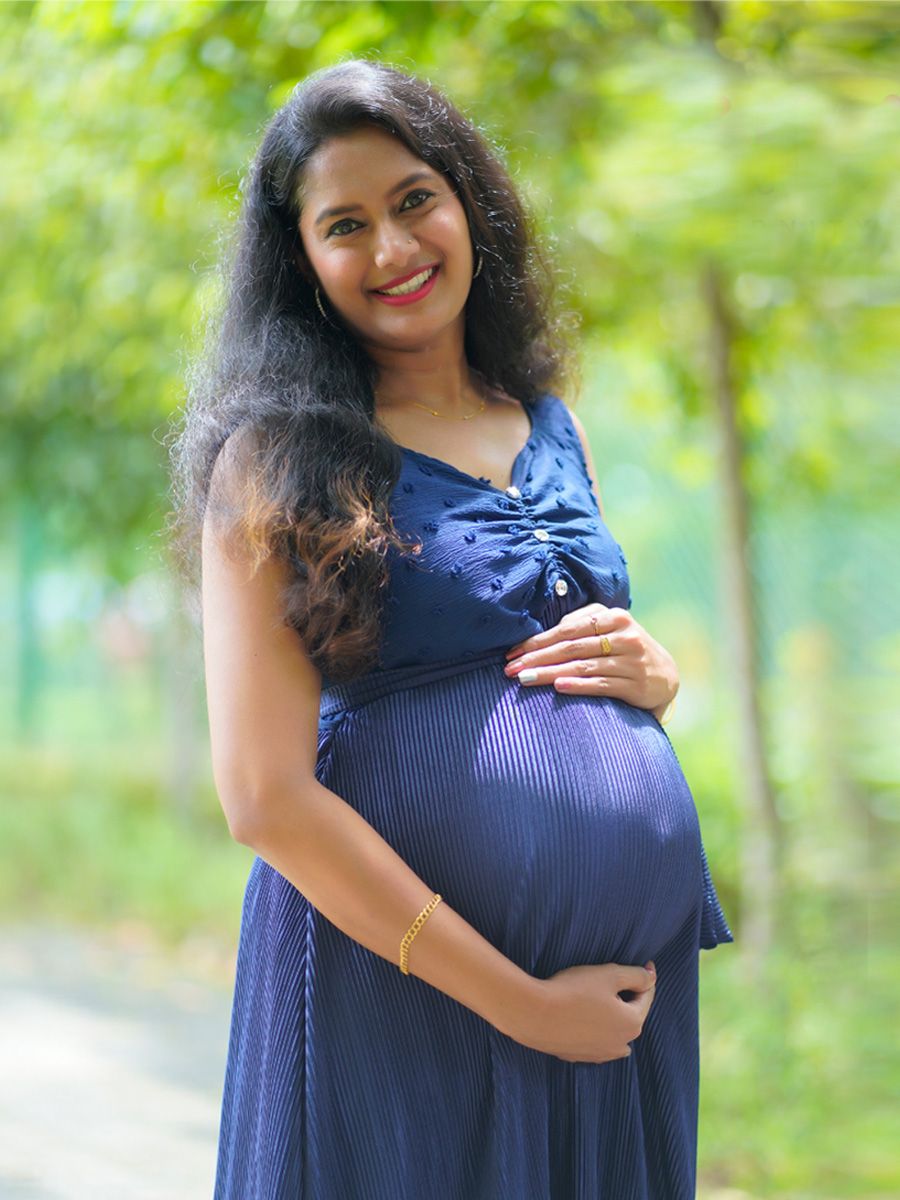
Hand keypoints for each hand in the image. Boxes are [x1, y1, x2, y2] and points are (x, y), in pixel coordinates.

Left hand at [503, 603, 678, 718]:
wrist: (665, 676)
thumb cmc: (625, 649)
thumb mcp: (610, 629)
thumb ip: (581, 625)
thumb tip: (545, 633)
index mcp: (615, 617)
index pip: (568, 629)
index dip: (538, 640)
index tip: (513, 652)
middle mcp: (625, 637)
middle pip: (572, 647)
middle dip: (537, 658)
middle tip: (511, 668)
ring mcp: (631, 662)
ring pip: (583, 666)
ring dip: (550, 673)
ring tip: (525, 679)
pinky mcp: (635, 685)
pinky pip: (601, 684)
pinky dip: (578, 685)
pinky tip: (558, 687)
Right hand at [503, 961, 657, 1062]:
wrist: (534, 1015)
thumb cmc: (573, 991)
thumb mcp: (609, 974)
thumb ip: (636, 975)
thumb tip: (651, 976)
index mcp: (632, 1023)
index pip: (646, 996)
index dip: (645, 976)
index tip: (645, 963)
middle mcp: (621, 1044)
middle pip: (630, 1014)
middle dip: (626, 996)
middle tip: (613, 978)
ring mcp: (599, 1054)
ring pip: (613, 1030)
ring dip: (610, 1015)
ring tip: (596, 997)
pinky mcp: (579, 1056)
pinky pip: (594, 1039)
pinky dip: (593, 1027)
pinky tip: (580, 1014)